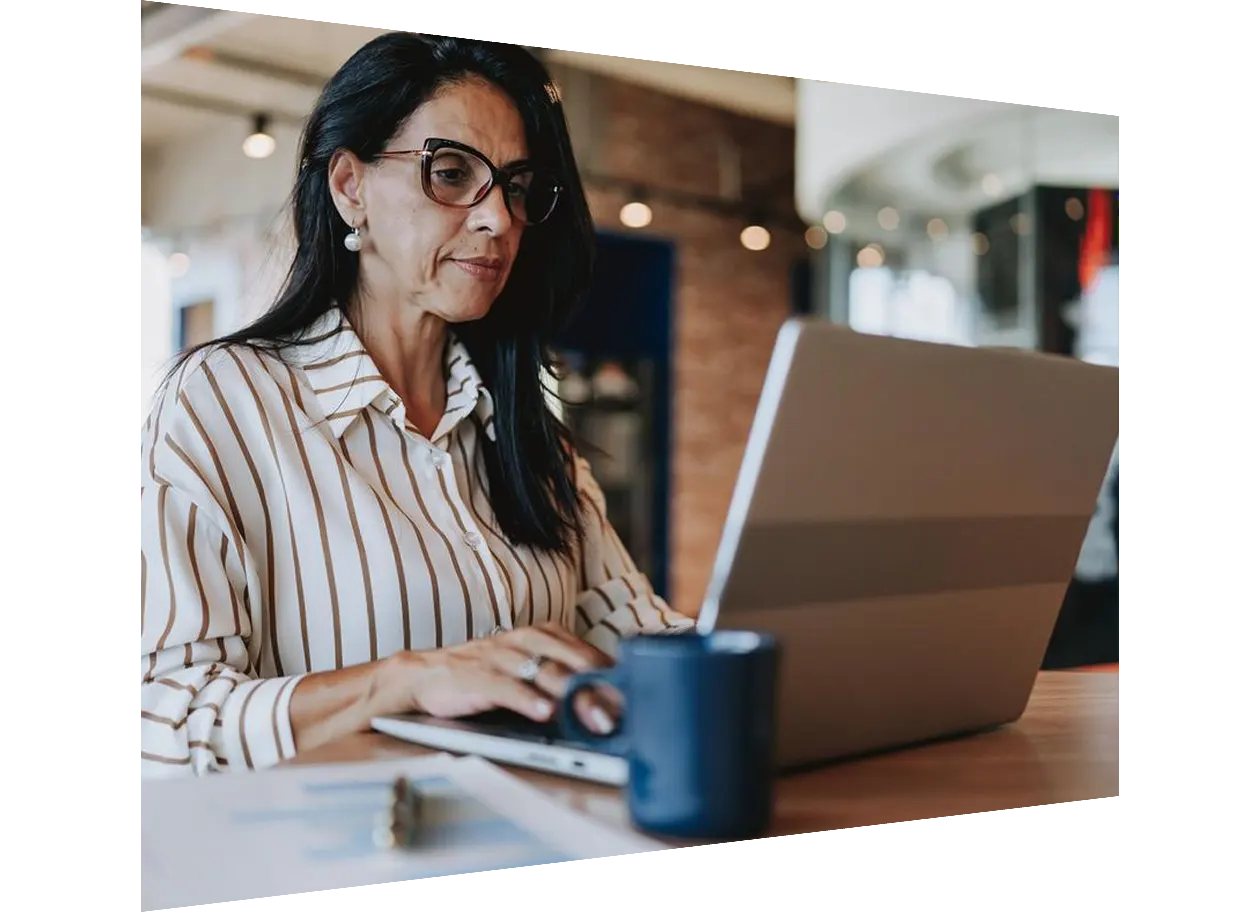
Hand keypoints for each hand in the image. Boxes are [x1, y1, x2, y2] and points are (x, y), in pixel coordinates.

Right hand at [379, 623, 618, 735]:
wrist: (425, 675)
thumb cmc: (483, 673)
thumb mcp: (526, 666)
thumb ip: (560, 676)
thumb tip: (603, 700)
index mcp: (540, 635)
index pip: (585, 651)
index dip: (611, 675)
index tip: (637, 695)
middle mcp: (523, 641)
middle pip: (571, 661)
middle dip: (600, 687)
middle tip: (623, 710)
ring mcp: (500, 658)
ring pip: (544, 672)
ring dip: (573, 696)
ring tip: (595, 715)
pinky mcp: (476, 677)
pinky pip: (506, 687)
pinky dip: (526, 699)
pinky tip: (544, 711)